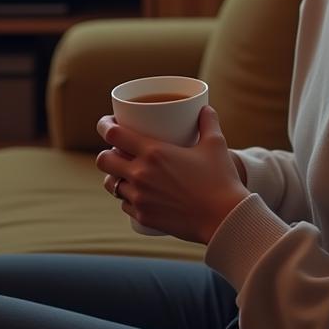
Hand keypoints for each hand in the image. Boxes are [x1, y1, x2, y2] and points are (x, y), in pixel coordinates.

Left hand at [95, 105, 249, 243]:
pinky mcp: (144, 217)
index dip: (105, 125)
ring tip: (124, 173)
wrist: (224, 219)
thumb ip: (208, 122)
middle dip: (107, 153)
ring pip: (111, 185)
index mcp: (153, 152)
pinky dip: (127, 198)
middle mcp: (141, 174)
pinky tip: (137, 195)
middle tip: (117, 150)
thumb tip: (205, 108)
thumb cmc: (221, 180)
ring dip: (115, 177)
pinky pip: (124, 205)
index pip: (114, 134)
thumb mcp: (216, 144)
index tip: (107, 122)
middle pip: (104, 160)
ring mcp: (140, 198)